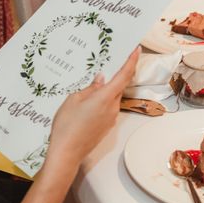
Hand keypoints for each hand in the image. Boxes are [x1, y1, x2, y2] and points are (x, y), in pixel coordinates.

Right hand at [44, 48, 139, 171]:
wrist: (67, 152)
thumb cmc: (67, 125)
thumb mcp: (73, 99)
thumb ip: (90, 88)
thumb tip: (100, 80)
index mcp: (105, 97)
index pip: (123, 75)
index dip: (131, 61)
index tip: (136, 50)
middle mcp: (112, 108)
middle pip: (119, 87)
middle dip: (115, 75)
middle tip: (107, 64)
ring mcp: (110, 119)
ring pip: (112, 98)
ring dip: (106, 90)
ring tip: (90, 86)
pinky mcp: (106, 127)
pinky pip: (107, 109)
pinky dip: (101, 102)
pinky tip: (88, 103)